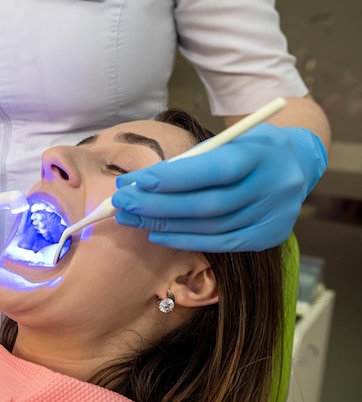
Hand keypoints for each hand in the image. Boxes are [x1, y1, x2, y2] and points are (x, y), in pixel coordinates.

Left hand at [111, 124, 326, 251]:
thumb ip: (194, 160)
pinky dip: (185, 240)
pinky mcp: (268, 237)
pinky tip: (157, 234)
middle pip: (208, 204)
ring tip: (131, 218)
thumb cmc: (248, 148)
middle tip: (122, 202)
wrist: (296, 163)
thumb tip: (143, 182)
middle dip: (158, 205)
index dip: (173, 178)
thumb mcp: (230, 139)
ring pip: (210, 226)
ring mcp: (273, 216)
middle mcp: (273, 186)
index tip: (136, 181)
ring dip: (164, 224)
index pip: (214, 169)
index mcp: (262, 153)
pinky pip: (220, 244)